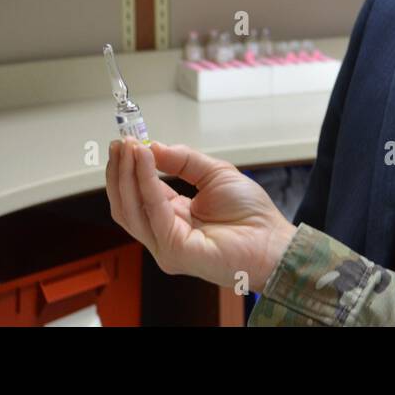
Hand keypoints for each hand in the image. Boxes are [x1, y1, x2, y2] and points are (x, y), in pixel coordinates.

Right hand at [105, 138, 297, 291]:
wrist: (273, 240)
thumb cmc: (251, 215)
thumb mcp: (214, 174)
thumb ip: (183, 160)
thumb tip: (153, 146)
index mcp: (172, 218)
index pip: (138, 195)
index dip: (128, 169)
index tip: (125, 143)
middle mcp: (164, 235)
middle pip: (127, 205)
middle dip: (120, 172)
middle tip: (120, 143)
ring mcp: (166, 246)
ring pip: (132, 211)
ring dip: (128, 175)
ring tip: (130, 148)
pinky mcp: (175, 251)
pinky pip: (154, 213)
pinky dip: (146, 184)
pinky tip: (146, 161)